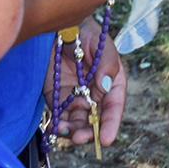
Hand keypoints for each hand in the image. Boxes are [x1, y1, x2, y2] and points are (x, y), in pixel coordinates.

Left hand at [54, 28, 128, 149]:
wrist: (59, 28)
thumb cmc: (86, 33)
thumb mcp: (100, 45)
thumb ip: (107, 65)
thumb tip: (104, 88)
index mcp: (111, 82)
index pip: (114, 107)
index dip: (111, 124)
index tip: (107, 139)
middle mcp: (95, 94)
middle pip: (95, 120)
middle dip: (89, 132)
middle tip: (79, 138)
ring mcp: (75, 97)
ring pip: (77, 122)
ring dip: (72, 131)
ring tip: (63, 131)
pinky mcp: (56, 98)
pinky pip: (59, 116)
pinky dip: (57, 125)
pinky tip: (54, 127)